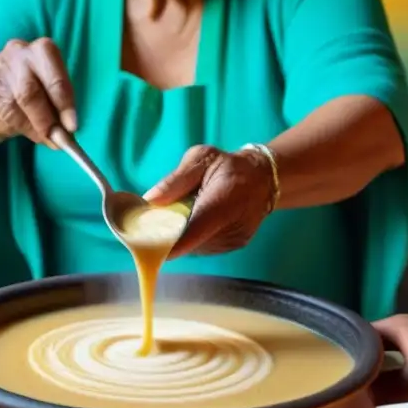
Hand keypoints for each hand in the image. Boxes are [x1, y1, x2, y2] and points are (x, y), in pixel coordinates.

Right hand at [0, 38, 77, 144]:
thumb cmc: (32, 95)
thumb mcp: (51, 95)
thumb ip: (58, 110)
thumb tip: (66, 134)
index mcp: (42, 51)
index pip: (55, 75)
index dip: (64, 102)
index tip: (71, 126)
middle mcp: (17, 54)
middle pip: (30, 89)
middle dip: (46, 117)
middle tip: (58, 137)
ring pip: (16, 104)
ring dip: (35, 126)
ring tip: (46, 138)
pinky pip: (4, 113)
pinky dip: (20, 127)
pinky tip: (26, 131)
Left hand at [144, 145, 277, 257]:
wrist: (263, 179)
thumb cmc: (228, 166)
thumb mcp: (202, 159)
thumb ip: (176, 180)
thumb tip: (149, 200)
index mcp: (223, 202)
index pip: (192, 232)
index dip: (166, 243)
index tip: (144, 245)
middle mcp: (231, 228)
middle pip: (189, 242)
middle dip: (169, 234)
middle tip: (155, 219)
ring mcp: (232, 242)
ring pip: (194, 247)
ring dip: (181, 236)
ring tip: (180, 215)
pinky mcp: (231, 248)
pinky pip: (202, 247)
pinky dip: (192, 238)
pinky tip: (194, 222)